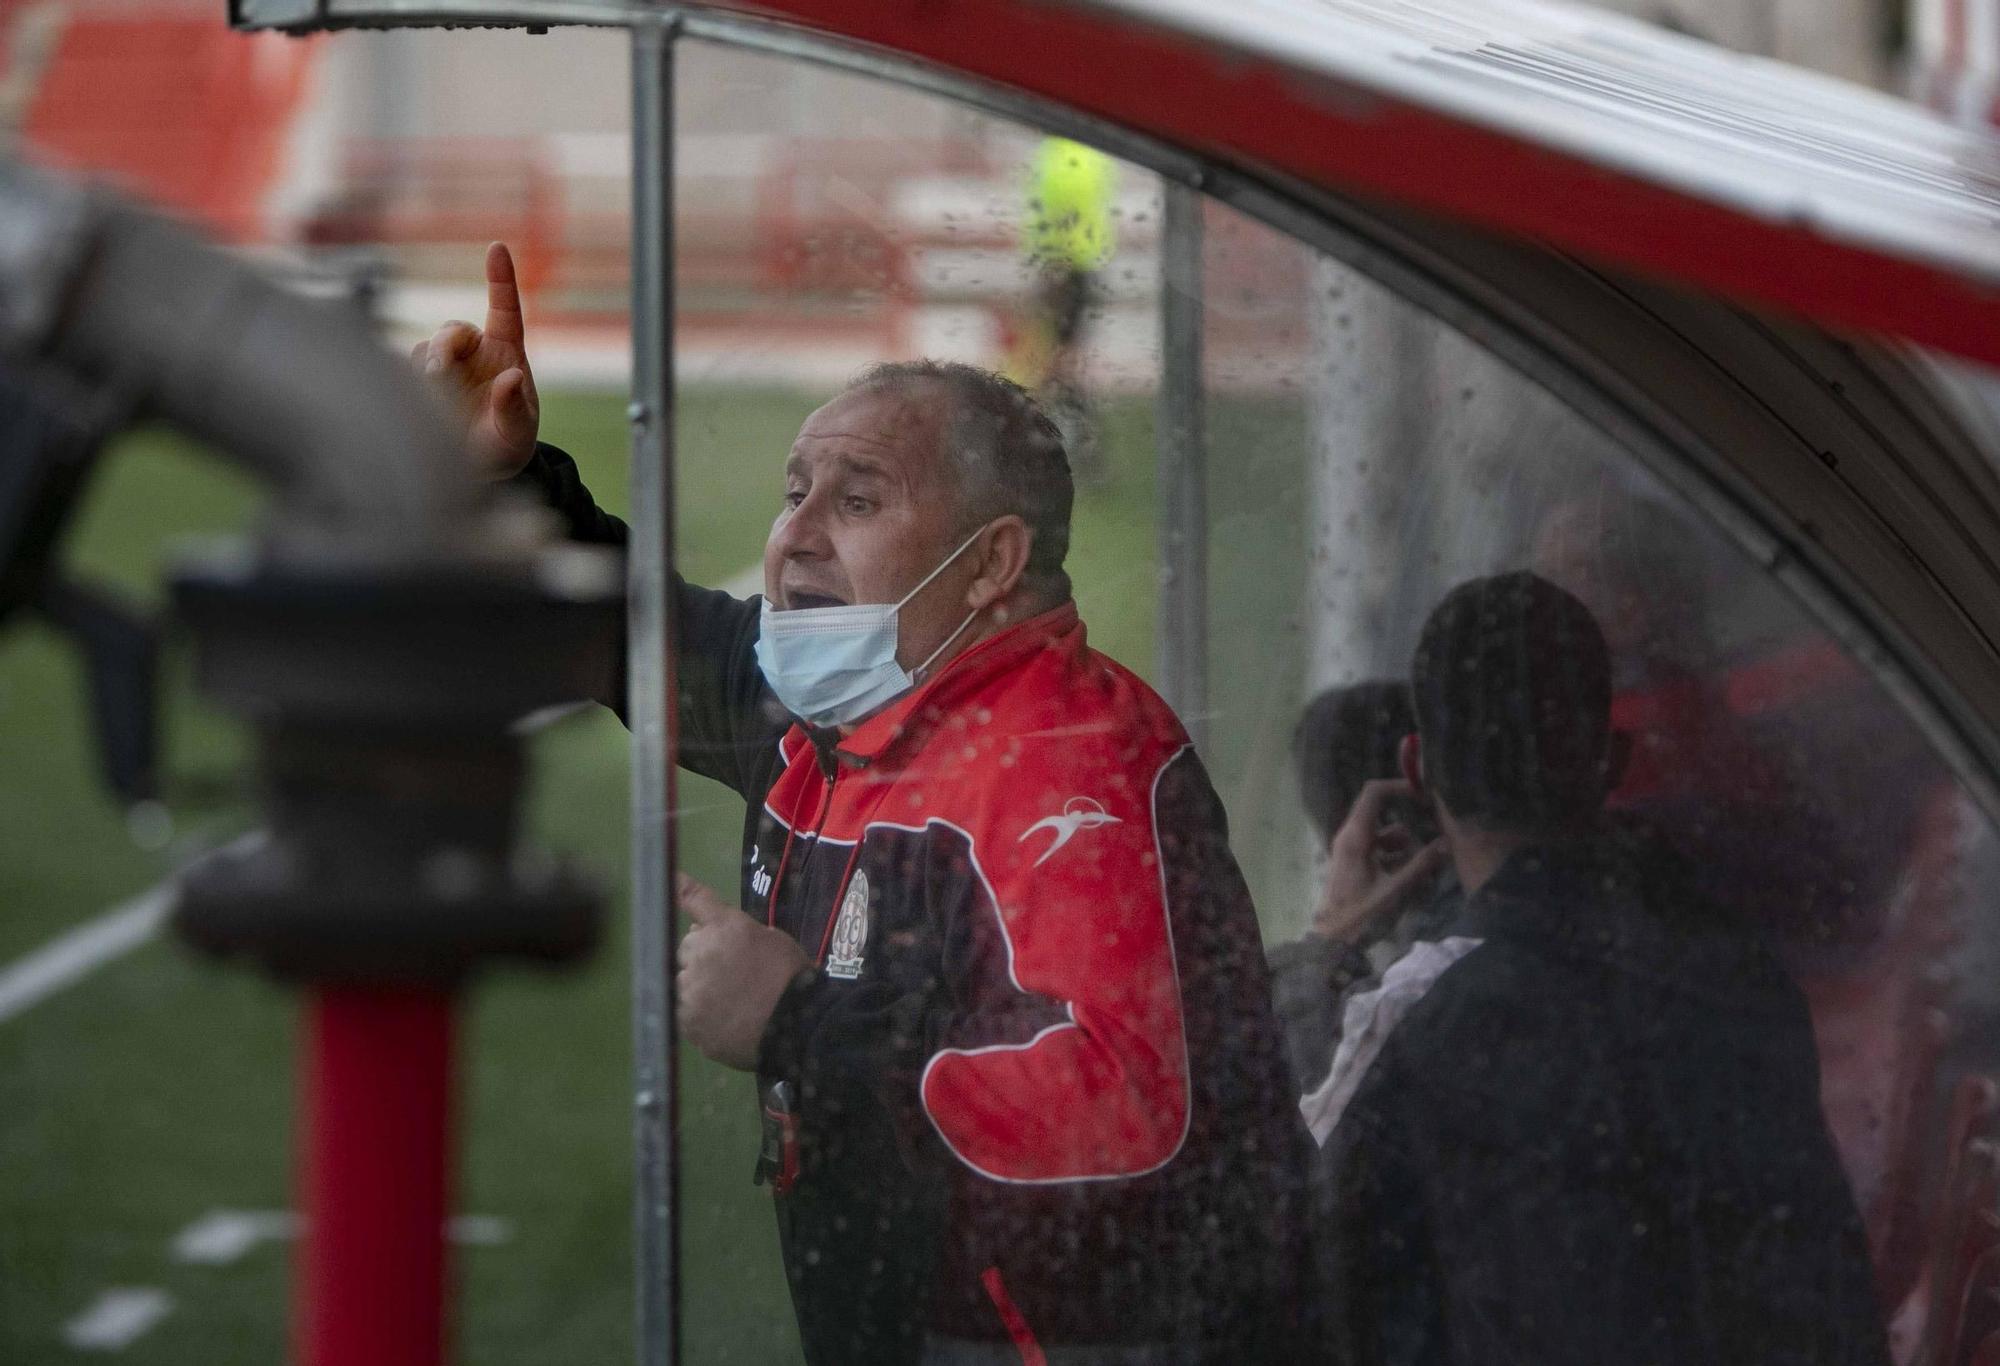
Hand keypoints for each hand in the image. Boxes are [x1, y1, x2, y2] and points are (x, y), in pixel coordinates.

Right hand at [408, 242, 539, 478]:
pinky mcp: (421, 381)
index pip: (505, 310)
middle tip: (438, 371)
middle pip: (453, 330)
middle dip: (444, 345)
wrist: (481, 467)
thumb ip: (514, 407)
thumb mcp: (518, 432)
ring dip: (427, 366)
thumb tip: (511, 377)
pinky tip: (411, 397)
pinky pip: (407, 370)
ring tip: (433, 392)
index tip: (497, 248)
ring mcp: (446, 366)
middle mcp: (474, 353)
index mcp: (507, 353)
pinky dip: (407, 380)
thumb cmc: (508, 443)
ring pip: (426, 349)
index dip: (501, 279)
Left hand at [676, 872, 811, 1070]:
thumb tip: (712, 934)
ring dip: (699, 987)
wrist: (798, 1024)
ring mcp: (690, 988)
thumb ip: (739, 933)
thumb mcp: (773, 940)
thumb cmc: (791, 978)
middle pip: (687, 948)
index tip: (669, 876)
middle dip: (701, 956)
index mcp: (725, 928)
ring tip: (728, 1004)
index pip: (697, 901)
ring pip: (683, 982)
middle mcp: (700, 952)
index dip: (681, 888)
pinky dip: (699, 1015)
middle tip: (729, 974)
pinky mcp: (687, 1020)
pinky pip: (685, 1012)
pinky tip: (723, 1021)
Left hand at [1311, 779, 1446, 945]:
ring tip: (1424, 861)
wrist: (1332, 939)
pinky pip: (1378, 847)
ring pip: (1383, 832)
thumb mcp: (1394, 889)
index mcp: (1355, 836)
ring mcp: (1350, 848)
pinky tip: (1411, 872)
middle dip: (1407, 816)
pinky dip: (1395, 853)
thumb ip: (1421, 865)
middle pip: (1380, 810)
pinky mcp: (1354, 862)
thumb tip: (1447, 843)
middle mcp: (1350, 836)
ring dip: (1403, 842)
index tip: (1423, 792)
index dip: (1398, 786)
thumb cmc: (1360, 914)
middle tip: (1434, 823)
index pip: (1373, 793)